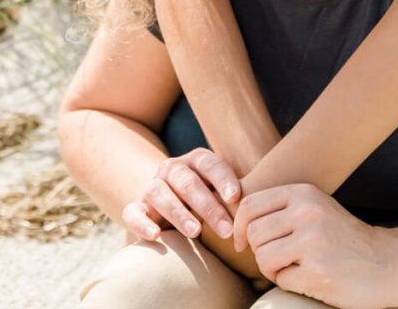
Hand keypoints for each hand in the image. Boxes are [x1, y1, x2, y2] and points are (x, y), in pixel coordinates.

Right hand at [122, 148, 240, 242]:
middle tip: (226, 229)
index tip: (237, 198)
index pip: (210, 163)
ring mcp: (152, 186)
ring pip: (160, 192)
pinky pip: (133, 212)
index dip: (223, 179)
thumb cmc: (204, 200)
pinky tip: (156, 237)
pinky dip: (142, 223)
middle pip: (187, 181)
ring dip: (178, 212)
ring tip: (195, 232)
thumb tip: (265, 206)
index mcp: (195, 161)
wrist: (165, 205)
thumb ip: (235, 195)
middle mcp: (172, 169)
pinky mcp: (135, 207)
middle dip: (207, 204)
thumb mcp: (218, 193)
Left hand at [234, 184, 397, 308]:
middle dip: (258, 252)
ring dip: (272, 269)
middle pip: (254, 234)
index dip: (239, 226)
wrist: (385, 263)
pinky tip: (308, 278)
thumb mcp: (314, 208)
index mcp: (303, 193)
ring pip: (263, 258)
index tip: (242, 242)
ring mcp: (312, 242)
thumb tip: (236, 216)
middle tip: (276, 259)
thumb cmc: (343, 238)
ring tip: (292, 268)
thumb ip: (282, 207)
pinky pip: (281, 280)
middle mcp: (307, 213)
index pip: (250, 204)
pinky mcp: (317, 272)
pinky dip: (288, 283)